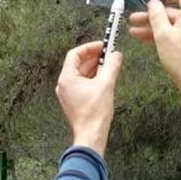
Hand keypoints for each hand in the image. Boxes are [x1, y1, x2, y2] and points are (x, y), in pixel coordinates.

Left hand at [55, 41, 122, 156]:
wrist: (91, 134)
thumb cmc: (94, 114)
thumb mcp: (106, 84)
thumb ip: (111, 66)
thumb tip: (116, 55)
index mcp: (67, 78)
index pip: (75, 54)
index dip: (90, 47)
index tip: (103, 45)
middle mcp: (64, 85)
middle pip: (78, 63)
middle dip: (94, 57)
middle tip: (109, 54)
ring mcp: (68, 94)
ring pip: (81, 74)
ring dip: (95, 67)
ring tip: (109, 66)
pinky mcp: (74, 101)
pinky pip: (82, 83)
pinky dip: (93, 78)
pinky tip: (104, 78)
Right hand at [128, 0, 180, 110]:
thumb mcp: (163, 34)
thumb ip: (156, 16)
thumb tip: (153, 2)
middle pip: (171, 11)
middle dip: (152, 14)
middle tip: (134, 18)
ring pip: (169, 25)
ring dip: (152, 26)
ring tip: (133, 31)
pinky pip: (172, 35)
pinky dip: (159, 35)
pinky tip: (143, 38)